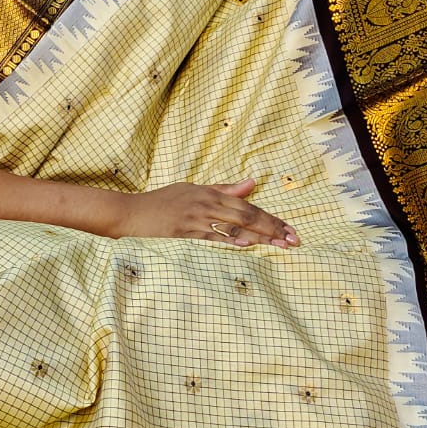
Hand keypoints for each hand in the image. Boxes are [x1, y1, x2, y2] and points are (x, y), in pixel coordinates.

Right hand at [114, 179, 298, 245]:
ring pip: (234, 226)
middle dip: (273, 228)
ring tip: (280, 245)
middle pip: (246, 215)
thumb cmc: (163, 201)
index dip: (270, 217)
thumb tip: (252, 182)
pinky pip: (212, 236)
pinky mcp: (185, 231)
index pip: (248, 205)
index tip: (289, 229)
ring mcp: (196, 218)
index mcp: (210, 193)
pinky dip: (231, 240)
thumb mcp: (194, 189)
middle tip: (294, 239)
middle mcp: (206, 203)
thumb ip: (224, 189)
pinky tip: (248, 245)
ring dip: (260, 236)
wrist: (132, 212)